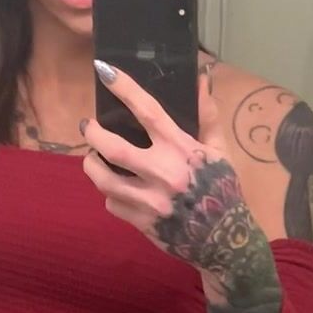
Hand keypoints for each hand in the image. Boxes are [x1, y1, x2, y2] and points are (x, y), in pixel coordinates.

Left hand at [81, 64, 271, 305]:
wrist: (225, 240)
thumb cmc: (223, 190)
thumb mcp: (221, 151)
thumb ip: (207, 116)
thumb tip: (200, 80)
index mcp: (181, 150)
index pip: (148, 111)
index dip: (124, 88)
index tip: (104, 71)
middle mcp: (162, 173)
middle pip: (113, 147)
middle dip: (93, 133)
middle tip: (87, 126)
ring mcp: (149, 200)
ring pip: (103, 179)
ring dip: (92, 164)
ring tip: (92, 157)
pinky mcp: (141, 223)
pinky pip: (112, 203)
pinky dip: (109, 193)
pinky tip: (114, 188)